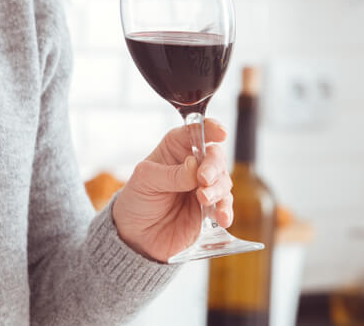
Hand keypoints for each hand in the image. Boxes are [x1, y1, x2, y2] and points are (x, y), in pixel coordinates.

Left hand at [112, 118, 233, 262]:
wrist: (137, 235)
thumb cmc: (138, 200)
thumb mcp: (145, 181)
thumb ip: (171, 174)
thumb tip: (194, 165)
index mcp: (175, 149)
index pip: (195, 132)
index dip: (210, 129)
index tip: (220, 133)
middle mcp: (194, 165)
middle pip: (215, 156)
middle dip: (213, 166)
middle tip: (203, 179)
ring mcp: (204, 187)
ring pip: (223, 180)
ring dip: (218, 189)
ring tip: (203, 199)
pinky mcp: (210, 209)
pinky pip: (225, 206)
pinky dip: (226, 210)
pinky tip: (222, 217)